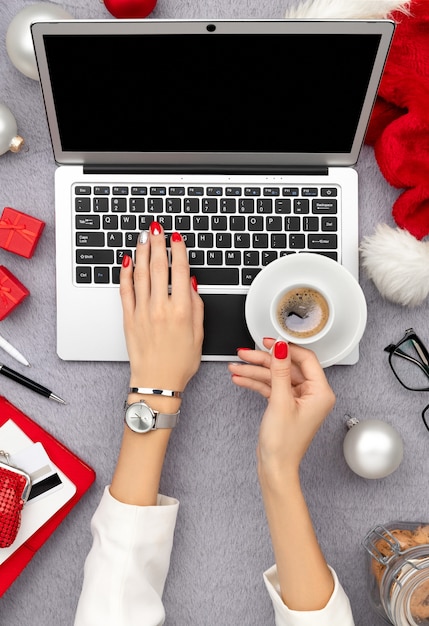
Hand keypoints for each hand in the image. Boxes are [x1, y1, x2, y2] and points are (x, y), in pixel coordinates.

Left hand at [120, 222, 203, 392]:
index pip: (180, 271)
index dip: (178, 251)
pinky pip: (125, 291)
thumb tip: (191, 283)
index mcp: (181, 310)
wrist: (156, 382)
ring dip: (141, 252)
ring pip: (140, 274)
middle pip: (157, 267)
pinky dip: (125, 274)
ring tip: (143, 237)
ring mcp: (142, 312)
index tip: (176, 238)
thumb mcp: (199, 334)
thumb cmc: (180, 362)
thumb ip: (196, 306)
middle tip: (156, 228)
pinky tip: (126, 261)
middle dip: (157, 243)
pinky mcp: (128, 318)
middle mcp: (160, 307)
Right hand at [229, 338, 334, 474]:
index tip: (269, 342)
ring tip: (236, 367)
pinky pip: (271, 387)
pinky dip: (256, 383)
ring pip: (275, 376)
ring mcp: (298, 399)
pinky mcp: (286, 404)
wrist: (275, 467)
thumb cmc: (284, 443)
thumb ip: (280, 371)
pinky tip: (241, 378)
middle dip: (263, 361)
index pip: (305, 359)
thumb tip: (281, 348)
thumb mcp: (280, 401)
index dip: (285, 349)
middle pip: (287, 367)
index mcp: (321, 392)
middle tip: (245, 353)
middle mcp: (312, 394)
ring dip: (254, 372)